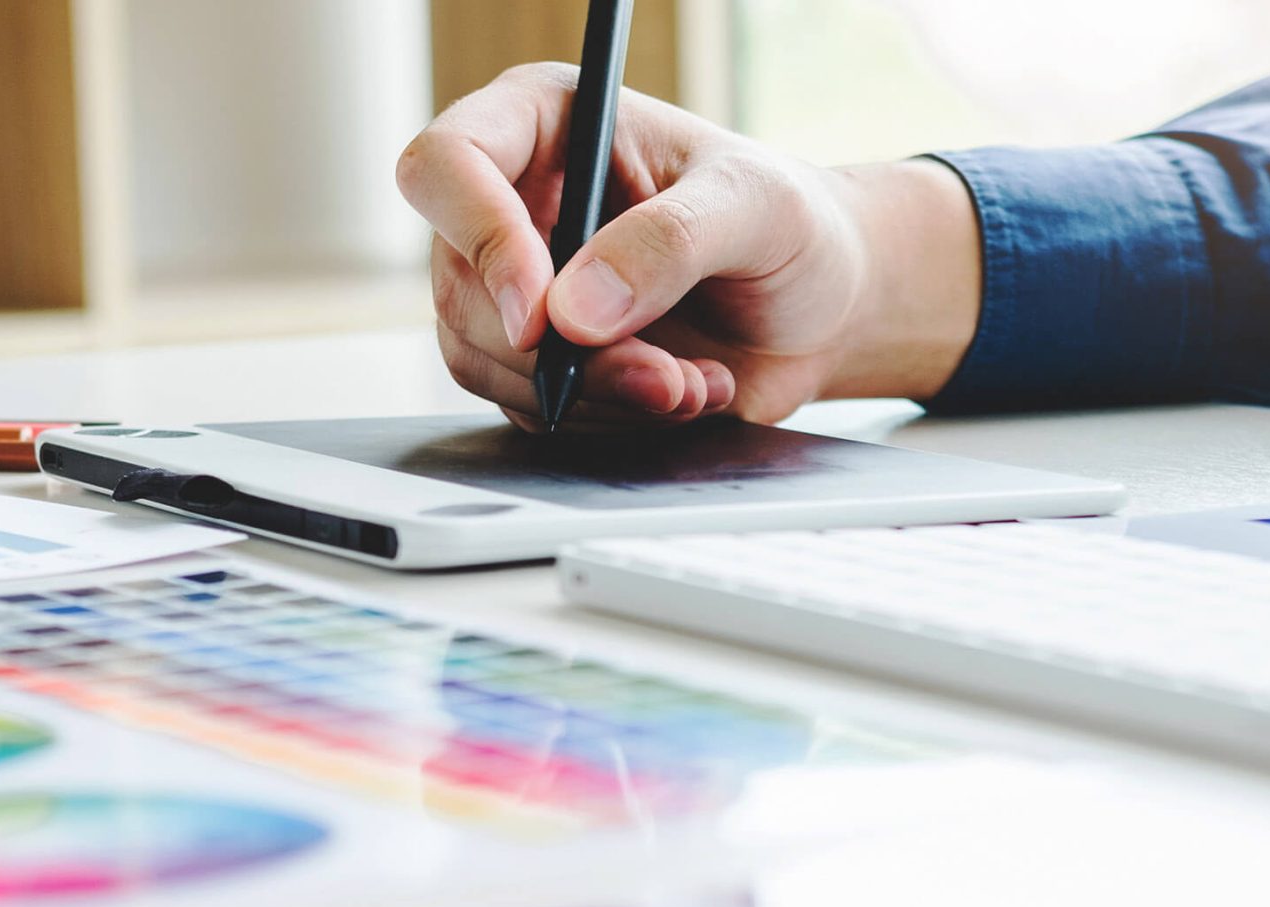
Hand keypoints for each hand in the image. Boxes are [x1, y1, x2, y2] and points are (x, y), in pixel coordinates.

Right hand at [396, 63, 981, 430]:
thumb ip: (669, 244)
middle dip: (563, 354)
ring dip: (594, 396)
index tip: (543, 313)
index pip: (447, 166)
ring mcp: (520, 290)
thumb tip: (573, 312)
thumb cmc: (791, 225)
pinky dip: (608, 419)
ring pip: (487, 364)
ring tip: (692, 382)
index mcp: (546, 125)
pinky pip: (531, 410)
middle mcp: (515, 204)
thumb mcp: (753, 207)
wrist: (822, 305)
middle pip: (460, 289)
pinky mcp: (541, 363)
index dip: (478, 239)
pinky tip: (683, 393)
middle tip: (664, 372)